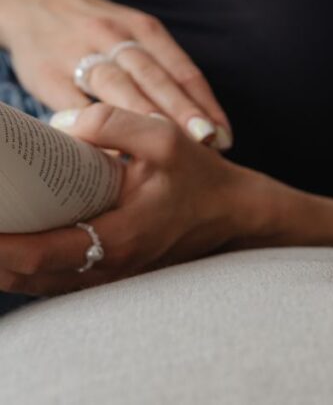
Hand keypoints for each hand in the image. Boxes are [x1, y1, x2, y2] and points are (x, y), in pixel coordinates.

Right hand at [0, 0, 230, 146]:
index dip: (205, 103)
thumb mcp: (134, 33)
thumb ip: (163, 68)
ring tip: (168, 147)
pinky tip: (113, 148)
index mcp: (143, 28)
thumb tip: (203, 118)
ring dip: (145, 117)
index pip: (182, 69)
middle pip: (156, 77)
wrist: (31, 7)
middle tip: (207, 142)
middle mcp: (115, 36)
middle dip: (183, 111)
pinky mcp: (49, 74)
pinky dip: (96, 125)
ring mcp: (80, 53)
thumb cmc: (99, 32)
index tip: (224, 135)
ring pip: (118, 86)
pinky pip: (75, 102)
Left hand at [0, 105, 251, 295]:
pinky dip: (24, 266)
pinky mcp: (111, 274)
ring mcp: (109, 276)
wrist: (235, 212)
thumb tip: (57, 124)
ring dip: (3, 264)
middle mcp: (107, 268)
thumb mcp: (164, 137)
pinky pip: (54, 280)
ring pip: (35, 284)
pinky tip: (10, 245)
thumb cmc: (201, 177)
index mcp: (116, 238)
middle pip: (23, 278)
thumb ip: (110, 122)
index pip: (36, 254)